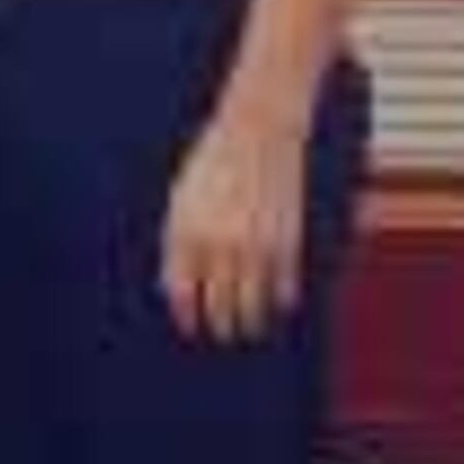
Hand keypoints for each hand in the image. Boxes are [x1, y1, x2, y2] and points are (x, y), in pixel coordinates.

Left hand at [162, 114, 309, 344]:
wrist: (257, 130)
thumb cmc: (214, 162)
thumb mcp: (182, 198)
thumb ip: (178, 241)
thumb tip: (176, 285)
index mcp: (185, 230)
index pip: (180, 290)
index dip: (185, 314)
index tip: (189, 326)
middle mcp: (217, 243)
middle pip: (216, 305)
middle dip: (218, 325)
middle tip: (222, 333)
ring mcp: (254, 245)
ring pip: (251, 305)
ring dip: (249, 322)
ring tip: (249, 327)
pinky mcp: (287, 242)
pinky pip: (284, 289)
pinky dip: (280, 301)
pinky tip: (277, 304)